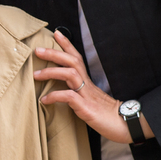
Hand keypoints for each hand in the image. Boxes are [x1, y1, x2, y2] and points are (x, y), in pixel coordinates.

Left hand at [32, 29, 152, 143]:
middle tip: (37, 50)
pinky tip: (44, 100)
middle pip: (72, 61)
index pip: (77, 58)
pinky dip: (54, 95)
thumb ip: (79, 91)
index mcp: (88, 81)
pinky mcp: (86, 108)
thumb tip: (63, 88)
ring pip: (70, 74)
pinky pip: (69, 97)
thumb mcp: (90, 99)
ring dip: (51, 72)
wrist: (124, 126)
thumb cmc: (106, 114)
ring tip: (36, 75)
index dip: (67, 44)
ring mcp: (87, 95)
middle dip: (54, 53)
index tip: (56, 33)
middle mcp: (88, 84)